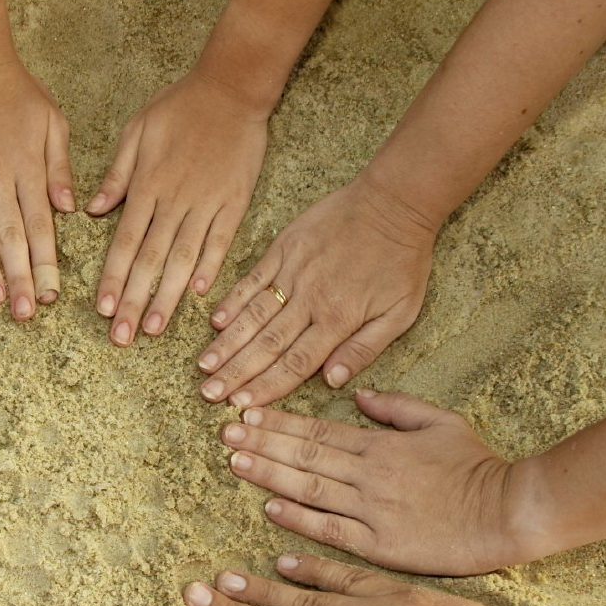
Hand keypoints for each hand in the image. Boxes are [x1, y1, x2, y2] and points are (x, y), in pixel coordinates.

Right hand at [0, 60, 72, 320]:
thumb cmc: (18, 94)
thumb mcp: (53, 123)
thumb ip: (60, 167)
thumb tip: (69, 209)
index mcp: (30, 169)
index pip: (41, 224)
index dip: (45, 261)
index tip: (50, 295)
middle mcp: (0, 175)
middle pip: (12, 233)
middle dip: (19, 276)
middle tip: (23, 312)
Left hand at [89, 70, 267, 343]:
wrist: (232, 88)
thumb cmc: (178, 106)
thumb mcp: (136, 131)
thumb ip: (116, 175)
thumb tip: (91, 210)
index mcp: (147, 186)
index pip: (125, 242)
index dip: (113, 278)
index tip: (102, 309)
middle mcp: (174, 201)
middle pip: (150, 260)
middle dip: (134, 301)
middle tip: (121, 337)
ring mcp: (207, 203)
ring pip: (183, 258)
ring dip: (167, 296)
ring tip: (154, 328)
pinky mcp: (235, 202)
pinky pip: (220, 240)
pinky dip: (209, 266)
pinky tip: (197, 294)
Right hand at [197, 174, 435, 407]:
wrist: (395, 201)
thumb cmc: (403, 259)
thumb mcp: (401, 312)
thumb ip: (365, 348)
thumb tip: (333, 380)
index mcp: (338, 320)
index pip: (295, 363)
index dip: (266, 386)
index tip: (241, 404)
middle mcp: (309, 299)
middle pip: (266, 345)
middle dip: (235, 373)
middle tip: (208, 395)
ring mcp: (292, 272)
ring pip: (253, 316)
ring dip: (226, 343)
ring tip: (203, 366)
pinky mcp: (283, 249)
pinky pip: (252, 280)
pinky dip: (232, 301)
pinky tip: (214, 322)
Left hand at [220, 391, 529, 575]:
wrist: (510, 512)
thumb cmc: (478, 467)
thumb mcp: (441, 422)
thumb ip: (397, 407)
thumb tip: (358, 395)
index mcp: (381, 445)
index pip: (318, 430)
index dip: (279, 422)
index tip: (246, 413)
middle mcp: (369, 475)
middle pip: (305, 455)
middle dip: (261, 443)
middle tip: (224, 432)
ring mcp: (372, 511)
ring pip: (310, 489)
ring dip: (268, 474)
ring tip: (233, 461)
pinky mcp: (380, 546)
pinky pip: (331, 530)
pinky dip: (299, 519)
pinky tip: (269, 507)